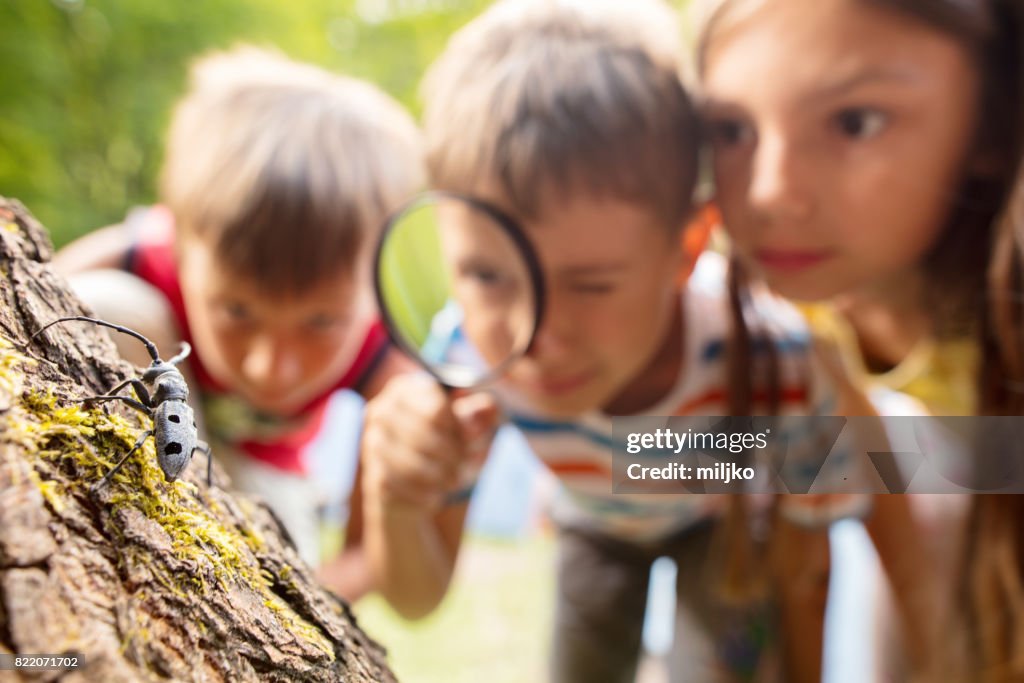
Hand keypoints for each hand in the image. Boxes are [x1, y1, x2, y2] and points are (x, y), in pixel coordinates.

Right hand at [361, 373, 498, 515]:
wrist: (419, 485)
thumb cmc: (448, 444)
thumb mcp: (470, 428)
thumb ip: (480, 414)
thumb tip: (487, 407)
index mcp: (407, 389)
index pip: (437, 408)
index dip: (458, 428)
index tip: (469, 439)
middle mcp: (382, 410)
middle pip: (422, 434)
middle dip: (450, 454)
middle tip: (463, 466)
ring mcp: (372, 442)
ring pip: (409, 462)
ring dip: (438, 475)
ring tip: (453, 480)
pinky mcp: (372, 473)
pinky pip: (400, 485)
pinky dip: (422, 493)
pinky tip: (436, 495)